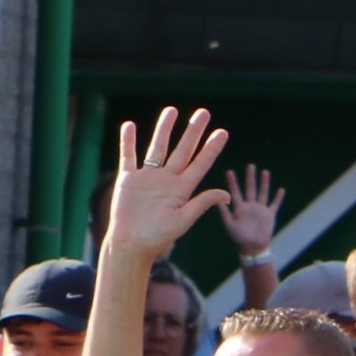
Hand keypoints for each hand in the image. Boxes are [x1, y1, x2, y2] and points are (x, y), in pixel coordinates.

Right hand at [105, 108, 232, 257]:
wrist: (131, 244)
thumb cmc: (158, 237)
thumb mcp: (184, 219)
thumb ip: (202, 203)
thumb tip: (227, 195)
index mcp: (183, 188)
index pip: (201, 163)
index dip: (211, 148)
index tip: (222, 132)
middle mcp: (168, 179)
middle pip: (183, 150)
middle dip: (193, 131)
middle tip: (203, 113)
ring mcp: (148, 177)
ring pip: (157, 147)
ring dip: (164, 129)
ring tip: (171, 110)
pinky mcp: (128, 180)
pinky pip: (128, 156)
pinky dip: (127, 141)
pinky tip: (128, 125)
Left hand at [216, 164, 283, 252]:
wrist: (252, 248)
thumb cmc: (239, 238)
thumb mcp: (229, 225)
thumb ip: (225, 213)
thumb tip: (219, 201)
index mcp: (239, 208)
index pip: (235, 192)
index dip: (232, 182)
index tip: (229, 171)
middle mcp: (250, 206)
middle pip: (250, 189)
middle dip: (250, 177)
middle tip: (250, 165)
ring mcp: (260, 210)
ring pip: (263, 193)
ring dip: (264, 183)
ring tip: (265, 172)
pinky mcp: (269, 215)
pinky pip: (275, 204)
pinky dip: (278, 197)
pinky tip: (281, 190)